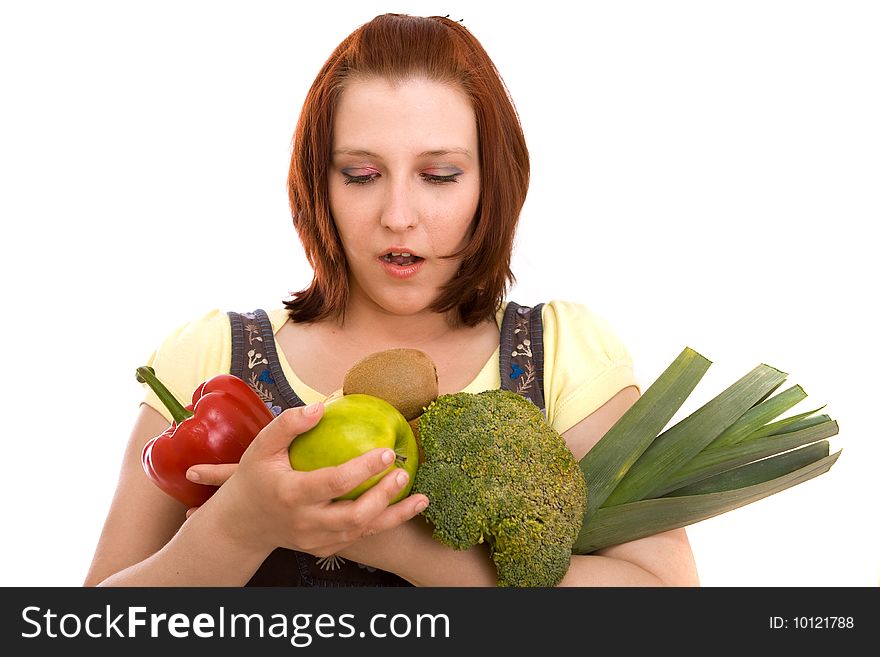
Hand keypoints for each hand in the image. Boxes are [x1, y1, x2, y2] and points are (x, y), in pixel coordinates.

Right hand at [185, 403, 428, 557]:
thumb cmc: (255, 478)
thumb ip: (288, 424)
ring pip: (362, 532)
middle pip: (354, 516)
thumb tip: (321, 407)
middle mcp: (305, 523)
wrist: (242, 523)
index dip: (363, 468)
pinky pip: (359, 538)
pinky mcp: (324, 549)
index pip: (333, 483)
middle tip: (403, 472)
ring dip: (394, 515)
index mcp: (291, 495)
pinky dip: (384, 525)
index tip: (386, 451)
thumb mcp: (262, 447)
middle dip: (384, 496)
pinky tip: (404, 510)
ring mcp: (316, 540)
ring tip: (420, 497)